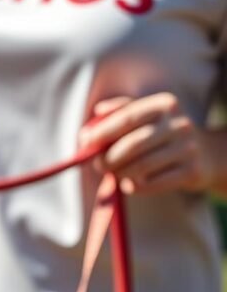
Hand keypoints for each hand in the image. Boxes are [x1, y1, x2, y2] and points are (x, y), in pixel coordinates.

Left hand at [79, 92, 217, 194]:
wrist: (207, 154)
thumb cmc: (162, 134)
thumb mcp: (147, 116)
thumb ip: (119, 112)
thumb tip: (93, 118)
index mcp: (164, 105)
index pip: (127, 118)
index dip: (102, 131)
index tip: (84, 143)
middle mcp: (179, 124)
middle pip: (132, 144)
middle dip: (109, 158)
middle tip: (98, 165)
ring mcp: (188, 148)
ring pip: (141, 166)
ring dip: (120, 173)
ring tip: (114, 174)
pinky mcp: (192, 171)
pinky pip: (152, 183)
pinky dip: (134, 186)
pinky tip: (130, 184)